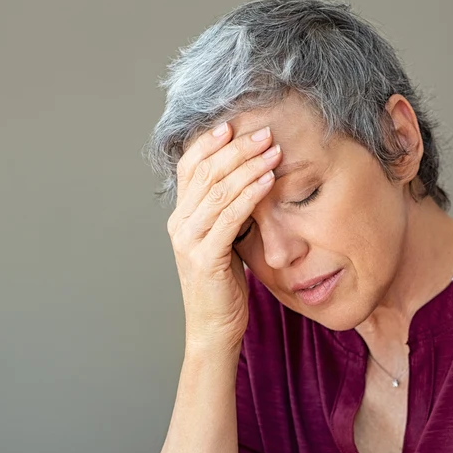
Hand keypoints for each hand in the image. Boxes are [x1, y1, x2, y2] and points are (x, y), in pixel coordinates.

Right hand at [167, 121, 282, 352]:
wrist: (214, 328)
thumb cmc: (225, 286)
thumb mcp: (226, 241)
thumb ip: (229, 213)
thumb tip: (250, 181)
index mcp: (181, 216)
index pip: (190, 168)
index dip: (210, 143)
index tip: (235, 123)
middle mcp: (179, 223)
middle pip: (205, 173)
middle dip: (237, 149)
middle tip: (265, 132)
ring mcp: (189, 240)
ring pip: (217, 191)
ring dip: (248, 166)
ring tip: (273, 150)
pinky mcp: (205, 257)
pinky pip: (230, 217)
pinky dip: (250, 195)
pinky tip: (268, 181)